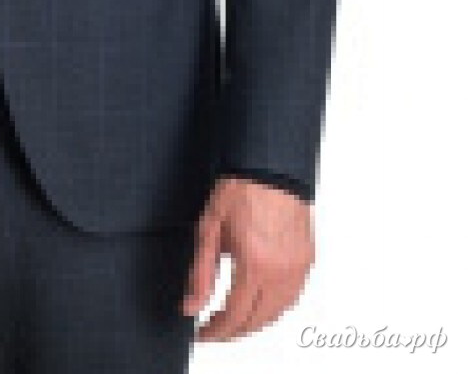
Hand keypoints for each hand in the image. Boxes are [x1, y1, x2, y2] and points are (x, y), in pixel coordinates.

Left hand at [181, 176, 314, 339]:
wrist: (270, 164)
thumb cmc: (240, 187)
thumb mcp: (209, 227)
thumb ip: (201, 272)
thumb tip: (190, 306)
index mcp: (256, 264)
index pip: (235, 316)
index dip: (216, 331)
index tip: (202, 334)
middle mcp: (282, 271)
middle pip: (258, 321)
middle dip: (234, 331)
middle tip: (214, 329)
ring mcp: (298, 267)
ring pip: (278, 313)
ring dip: (255, 322)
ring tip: (233, 319)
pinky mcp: (307, 259)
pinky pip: (292, 297)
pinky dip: (274, 307)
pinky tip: (259, 302)